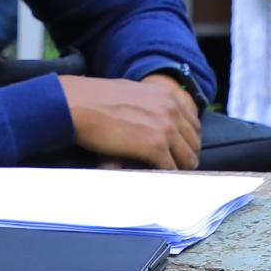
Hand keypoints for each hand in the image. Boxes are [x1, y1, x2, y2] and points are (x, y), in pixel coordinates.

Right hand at [60, 73, 202, 169]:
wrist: (76, 104)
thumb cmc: (95, 100)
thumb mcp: (132, 94)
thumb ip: (150, 105)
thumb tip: (153, 122)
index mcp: (168, 95)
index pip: (192, 125)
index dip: (186, 142)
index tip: (177, 152)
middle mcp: (172, 109)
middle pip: (193, 143)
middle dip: (184, 158)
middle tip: (172, 169)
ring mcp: (166, 127)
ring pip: (186, 159)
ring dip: (176, 169)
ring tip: (163, 176)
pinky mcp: (155, 146)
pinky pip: (170, 169)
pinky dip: (163, 176)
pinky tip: (151, 177)